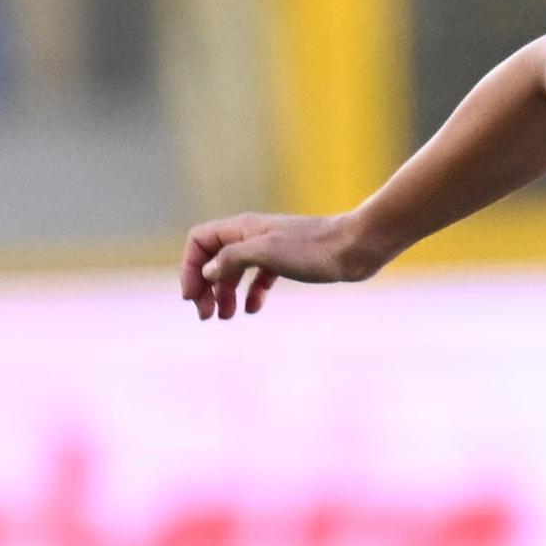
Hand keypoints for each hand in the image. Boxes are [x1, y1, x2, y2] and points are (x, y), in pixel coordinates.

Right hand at [179, 211, 380, 319]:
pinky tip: (254, 309)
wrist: (356, 248)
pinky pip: (260, 276)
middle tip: (206, 316)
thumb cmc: (313, 250)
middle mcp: (252, 235)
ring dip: (226, 293)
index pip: (200, 242)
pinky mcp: (288, 261)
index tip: (192, 297)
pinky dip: (253, 292)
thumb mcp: (266, 253)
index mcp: (242, 229)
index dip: (190, 268)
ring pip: (236, 270)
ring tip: (227, 317)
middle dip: (205, 287)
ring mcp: (270, 248)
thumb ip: (233, 259)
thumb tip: (207, 272)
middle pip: (214, 259)